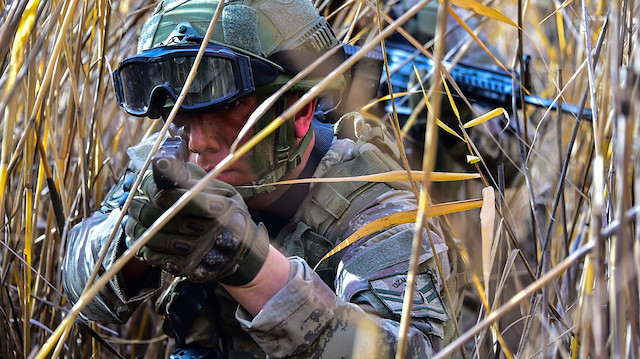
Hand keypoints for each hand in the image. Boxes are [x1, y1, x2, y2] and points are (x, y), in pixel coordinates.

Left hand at [124, 163, 268, 284]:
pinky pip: (158, 258)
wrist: (243, 253)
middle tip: (131, 205)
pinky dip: (145, 250)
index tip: (150, 190)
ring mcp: (198, 250)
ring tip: (131, 222)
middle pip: (160, 217)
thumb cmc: (228, 216)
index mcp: (218, 205)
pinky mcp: (189, 267)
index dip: (156, 191)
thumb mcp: (223, 192)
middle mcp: (208, 229)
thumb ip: (196, 180)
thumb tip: (166, 164)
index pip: (174, 196)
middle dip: (139, 209)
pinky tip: (143, 242)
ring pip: (155, 238)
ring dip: (137, 230)